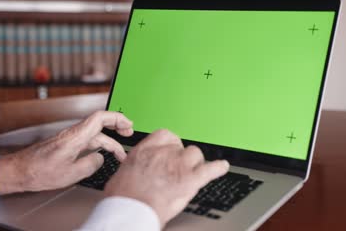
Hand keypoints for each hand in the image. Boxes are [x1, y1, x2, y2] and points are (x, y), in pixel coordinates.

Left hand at [0, 111, 132, 194]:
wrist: (20, 171)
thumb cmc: (39, 171)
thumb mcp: (71, 173)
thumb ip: (91, 164)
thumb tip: (101, 158)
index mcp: (76, 137)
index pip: (100, 118)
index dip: (117, 118)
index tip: (128, 124)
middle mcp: (74, 134)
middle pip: (100, 124)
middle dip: (117, 126)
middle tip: (129, 132)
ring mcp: (70, 139)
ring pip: (95, 134)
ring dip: (110, 141)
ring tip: (120, 153)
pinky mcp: (67, 145)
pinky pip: (88, 140)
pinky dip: (100, 144)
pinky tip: (103, 153)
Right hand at [104, 129, 229, 226]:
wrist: (129, 210)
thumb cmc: (123, 197)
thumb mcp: (124, 172)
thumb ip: (139, 165)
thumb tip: (140, 168)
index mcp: (146, 150)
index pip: (166, 135)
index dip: (172, 144)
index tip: (172, 149)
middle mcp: (164, 153)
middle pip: (182, 147)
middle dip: (182, 157)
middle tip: (178, 169)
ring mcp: (178, 165)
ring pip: (195, 155)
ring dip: (195, 163)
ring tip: (193, 172)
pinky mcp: (190, 179)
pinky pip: (210, 169)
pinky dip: (218, 168)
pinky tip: (222, 167)